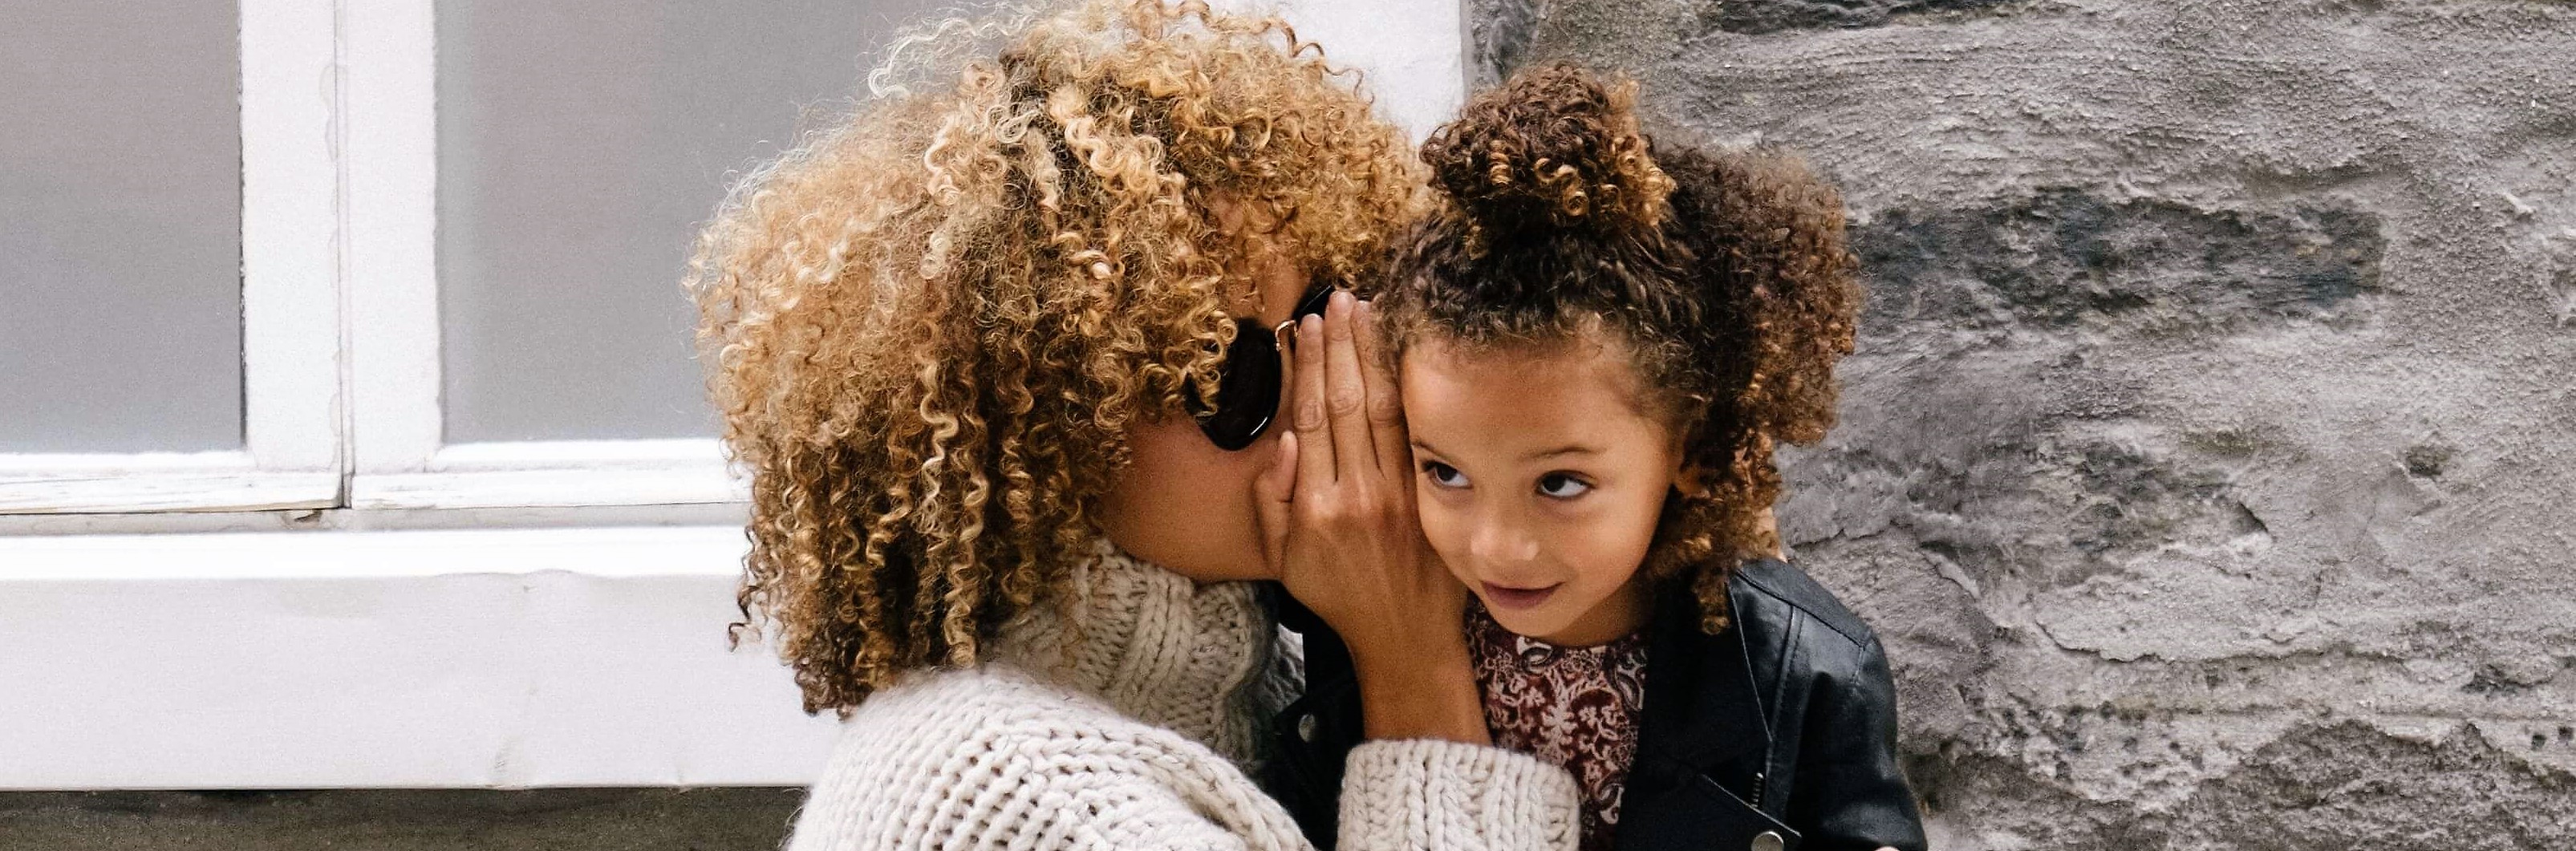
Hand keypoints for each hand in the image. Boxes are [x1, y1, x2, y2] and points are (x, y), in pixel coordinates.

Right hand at [1255, 293, 1487, 743]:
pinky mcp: (1430, 496)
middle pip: (1345, 401)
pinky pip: (1417, 432)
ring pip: (1382, 407)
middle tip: (1338, 299)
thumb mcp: (1283, 560)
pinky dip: (1409, 388)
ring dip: (1373, 354)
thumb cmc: (1336, 597)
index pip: (1308, 417)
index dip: (1305, 367)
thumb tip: (1284, 440)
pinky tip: (1405, 353)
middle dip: (1340, 344)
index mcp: (1315, 507)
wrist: (1403, 637)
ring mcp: (1399, 493)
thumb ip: (1272, 500)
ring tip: (1367, 310)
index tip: (1303, 326)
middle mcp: (1357, 494)